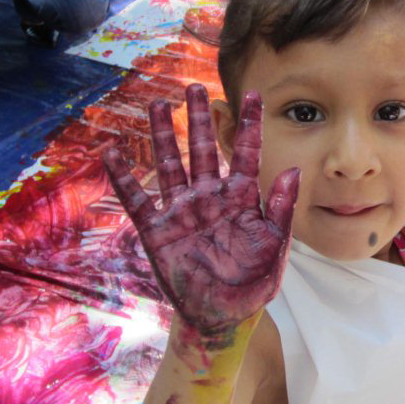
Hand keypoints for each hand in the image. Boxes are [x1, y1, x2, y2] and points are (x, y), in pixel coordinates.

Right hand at [102, 85, 299, 343]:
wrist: (224, 316)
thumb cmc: (255, 282)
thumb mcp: (276, 246)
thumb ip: (281, 208)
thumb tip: (291, 169)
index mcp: (241, 198)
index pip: (245, 152)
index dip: (249, 123)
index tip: (254, 93)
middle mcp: (209, 197)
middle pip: (202, 148)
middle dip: (199, 118)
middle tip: (195, 87)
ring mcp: (182, 211)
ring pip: (170, 164)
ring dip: (162, 135)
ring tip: (157, 104)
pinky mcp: (158, 231)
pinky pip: (138, 200)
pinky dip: (124, 178)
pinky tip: (112, 153)